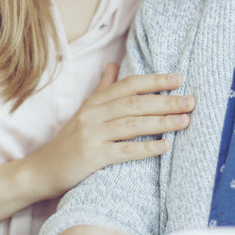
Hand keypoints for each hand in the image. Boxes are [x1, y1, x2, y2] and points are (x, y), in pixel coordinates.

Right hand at [29, 64, 193, 198]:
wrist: (43, 169)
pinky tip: (165, 146)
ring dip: (162, 122)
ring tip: (185, 121)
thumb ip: (103, 89)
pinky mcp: (93, 156)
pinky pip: (124, 151)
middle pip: (135, 103)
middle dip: (166, 101)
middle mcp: (94, 115)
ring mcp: (92, 135)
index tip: (179, 79)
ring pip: (133, 125)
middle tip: (191, 101)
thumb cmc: (69, 141)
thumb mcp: (84, 111)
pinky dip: (147, 148)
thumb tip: (114, 65)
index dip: (154, 81)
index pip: (129, 85)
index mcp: (95, 102)